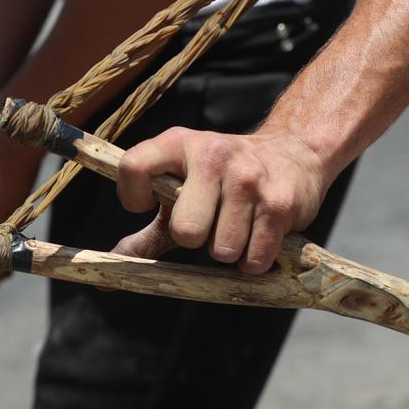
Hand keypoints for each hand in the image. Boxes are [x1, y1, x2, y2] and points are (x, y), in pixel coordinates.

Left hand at [115, 127, 330, 273]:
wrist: (293, 153)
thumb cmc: (223, 181)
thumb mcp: (182, 190)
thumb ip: (148, 231)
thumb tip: (115, 264)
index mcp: (178, 144)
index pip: (133, 167)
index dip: (133, 196)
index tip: (148, 204)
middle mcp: (212, 155)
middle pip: (186, 231)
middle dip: (195, 239)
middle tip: (208, 223)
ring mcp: (248, 178)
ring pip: (222, 250)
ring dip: (229, 250)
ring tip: (238, 226)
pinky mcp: (278, 203)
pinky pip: (253, 259)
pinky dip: (254, 259)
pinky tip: (259, 233)